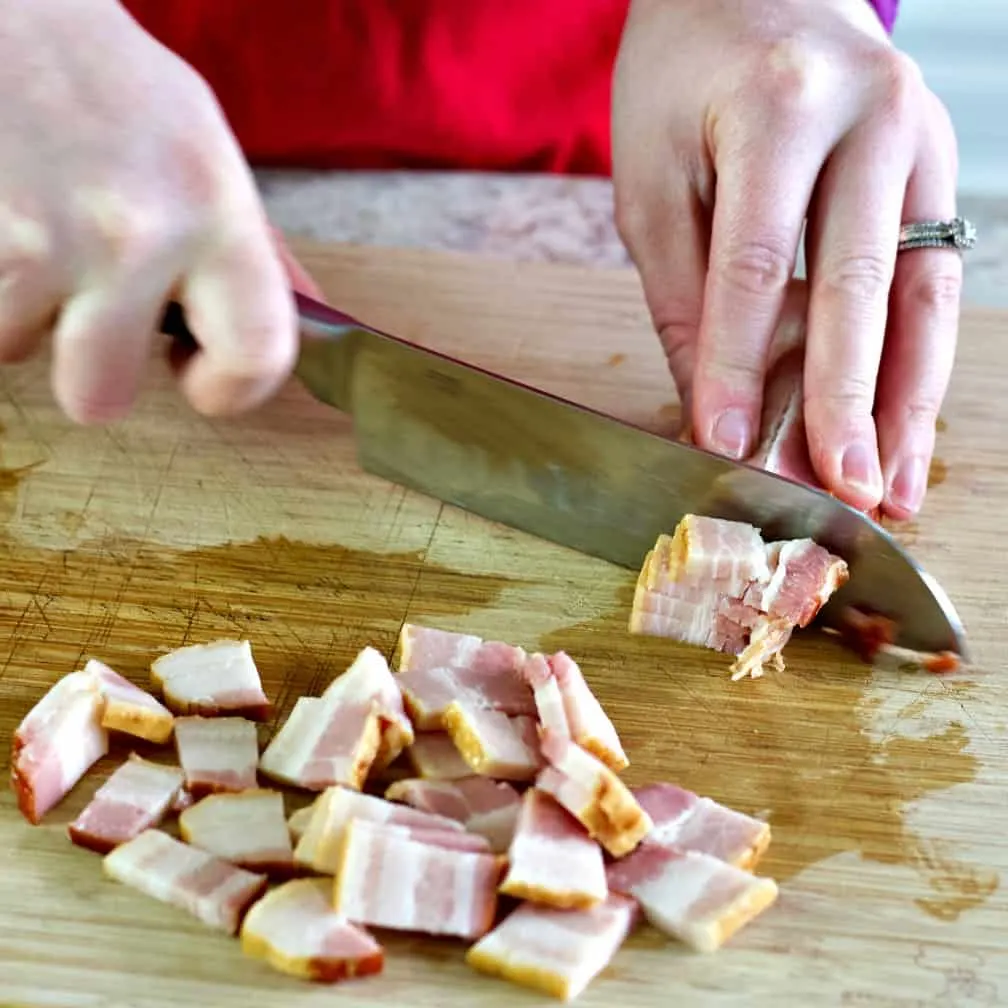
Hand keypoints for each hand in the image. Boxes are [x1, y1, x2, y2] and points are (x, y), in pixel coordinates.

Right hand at [0, 1, 297, 422]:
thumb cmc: (106, 87)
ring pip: (20, 353)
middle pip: (102, 397)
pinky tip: (4, 222)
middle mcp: (135, 231)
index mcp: (215, 210)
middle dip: (90, 367)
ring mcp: (40, 239)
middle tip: (88, 305)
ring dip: (24, 313)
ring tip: (35, 236)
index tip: (198, 374)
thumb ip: (253, 248)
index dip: (230, 390)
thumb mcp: (202, 152)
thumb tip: (311, 314)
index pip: (258, 354)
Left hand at [612, 0, 961, 518]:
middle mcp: (871, 117)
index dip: (740, 365)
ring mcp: (921, 137)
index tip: (724, 445)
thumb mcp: (654, 180)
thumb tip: (710, 404)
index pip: (758, 263)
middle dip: (847, 401)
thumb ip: (685, 294)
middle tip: (840, 490)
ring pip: (922, 294)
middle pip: (861, 283)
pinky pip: (933, 280)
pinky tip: (905, 428)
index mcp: (780, 107)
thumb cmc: (684, 81)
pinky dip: (917, 363)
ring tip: (894, 486)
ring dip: (908, 403)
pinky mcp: (936, 167)